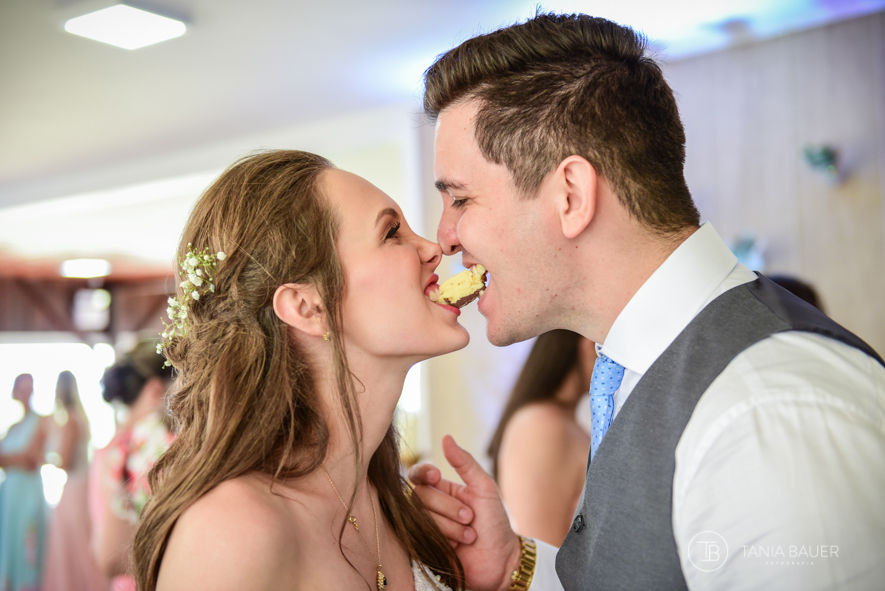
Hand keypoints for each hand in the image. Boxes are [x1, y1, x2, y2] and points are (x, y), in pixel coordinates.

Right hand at [409, 435, 521, 590]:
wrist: (501, 560)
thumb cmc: (495, 523)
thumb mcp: (485, 487)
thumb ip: (465, 463)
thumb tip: (446, 437)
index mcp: (444, 489)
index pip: (419, 475)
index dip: (423, 473)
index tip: (436, 476)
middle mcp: (432, 507)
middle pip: (420, 496)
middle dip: (448, 507)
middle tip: (470, 517)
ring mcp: (427, 528)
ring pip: (421, 517)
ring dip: (450, 527)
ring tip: (469, 535)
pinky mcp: (424, 548)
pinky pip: (419, 537)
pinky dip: (442, 540)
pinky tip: (457, 547)